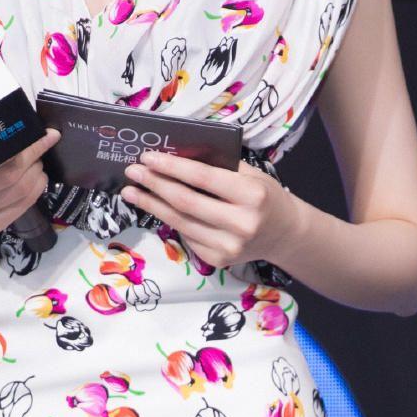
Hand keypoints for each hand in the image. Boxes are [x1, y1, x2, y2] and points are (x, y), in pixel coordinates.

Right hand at [0, 128, 60, 235]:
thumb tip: (20, 128)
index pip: (0, 160)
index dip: (28, 147)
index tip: (47, 134)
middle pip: (13, 178)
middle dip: (34, 158)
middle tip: (39, 146)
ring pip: (21, 193)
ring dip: (37, 174)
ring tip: (37, 161)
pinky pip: (22, 207)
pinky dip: (37, 190)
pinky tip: (37, 179)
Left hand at [119, 150, 292, 270]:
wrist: (284, 234)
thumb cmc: (265, 197)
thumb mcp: (251, 174)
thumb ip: (219, 166)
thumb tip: (175, 156)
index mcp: (252, 196)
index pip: (203, 178)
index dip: (172, 167)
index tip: (148, 156)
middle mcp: (241, 224)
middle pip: (185, 201)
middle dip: (154, 184)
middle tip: (133, 171)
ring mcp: (229, 246)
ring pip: (179, 221)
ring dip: (151, 204)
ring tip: (131, 190)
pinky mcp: (218, 260)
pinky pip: (186, 235)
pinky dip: (168, 219)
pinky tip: (155, 206)